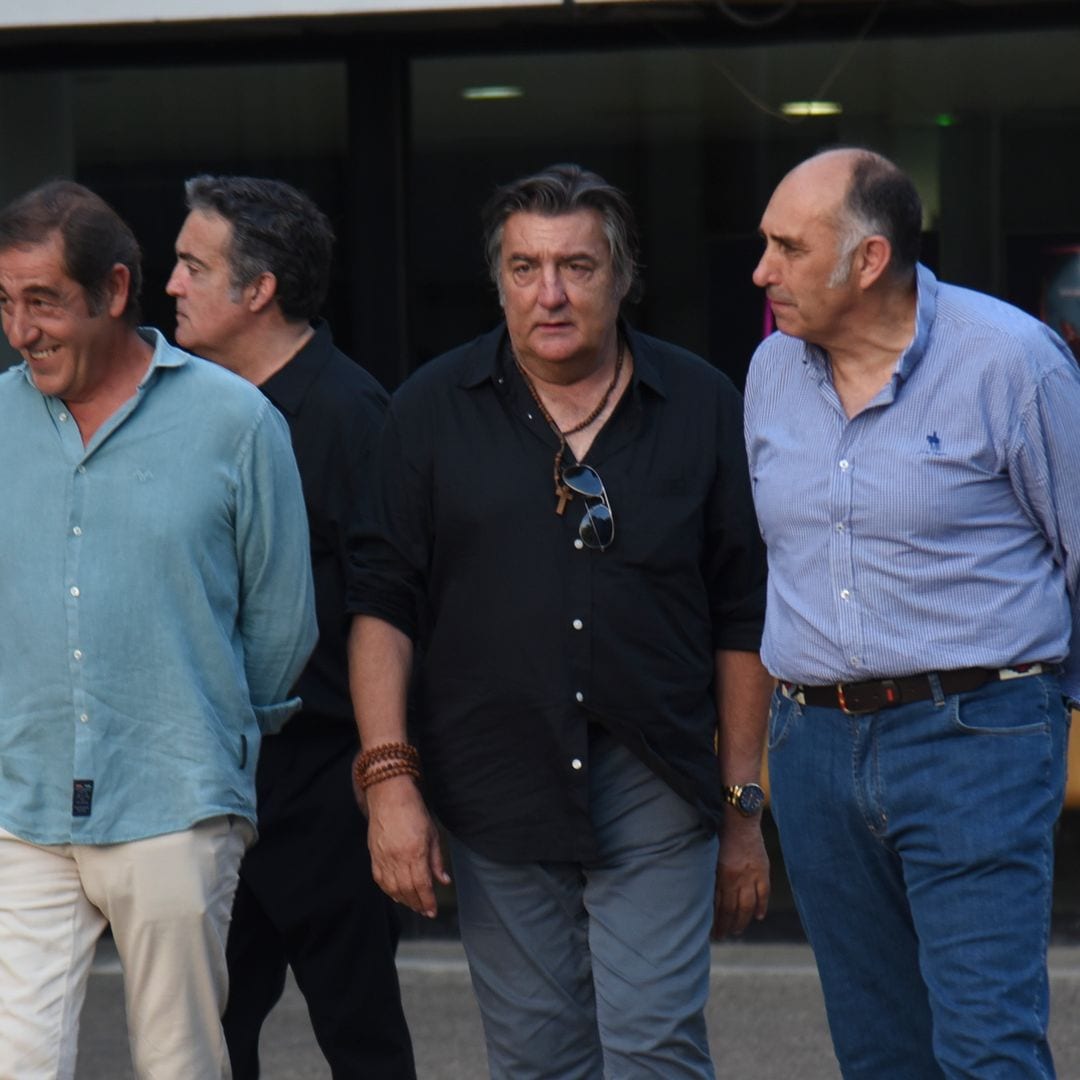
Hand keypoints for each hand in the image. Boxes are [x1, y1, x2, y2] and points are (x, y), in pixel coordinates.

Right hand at [363, 774, 449, 917]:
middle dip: (417, 904)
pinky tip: (396, 895)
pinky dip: (388, 891)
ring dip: (404, 900)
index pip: (422, 885)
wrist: (389, 796)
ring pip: (392, 888)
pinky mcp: (374, 855)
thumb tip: (444, 881)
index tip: (432, 911)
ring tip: (413, 905)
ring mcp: (383, 857)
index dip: (427, 901)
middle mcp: (397, 858)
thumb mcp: (432, 834)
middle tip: (425, 911)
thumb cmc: (414, 812)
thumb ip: (437, 860)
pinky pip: (380, 880)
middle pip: (407, 890)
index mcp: (415, 852)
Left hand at [712, 813, 769, 937]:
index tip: (711, 933)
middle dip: (727, 926)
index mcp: (720, 875)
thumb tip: (703, 899)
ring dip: (743, 921)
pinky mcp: (763, 869)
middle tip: (723, 936)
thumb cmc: (718, 836)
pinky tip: (758, 916)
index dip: (715, 923)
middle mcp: (736, 878)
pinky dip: (762, 906)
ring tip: (737, 930)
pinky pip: (764, 893)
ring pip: (748, 906)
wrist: (739, 818)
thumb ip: (709, 877)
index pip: (718, 907)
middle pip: (733, 910)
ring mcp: (751, 875)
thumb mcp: (708, 857)